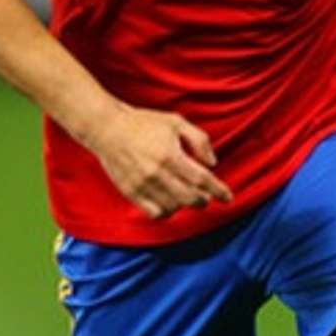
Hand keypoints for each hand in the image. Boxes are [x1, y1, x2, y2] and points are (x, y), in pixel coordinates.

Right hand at [82, 103, 232, 218]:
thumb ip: (199, 140)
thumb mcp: (176, 122)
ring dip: (185, 205)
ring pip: (174, 208)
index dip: (218, 191)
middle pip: (190, 198)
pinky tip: (169, 203)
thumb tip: (212, 164)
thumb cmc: (144, 123)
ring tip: (186, 195)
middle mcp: (157, 174)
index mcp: (171, 156)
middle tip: (206, 196)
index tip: (228, 197)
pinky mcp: (131, 193)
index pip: (202, 180)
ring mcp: (143, 186)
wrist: (107, 128)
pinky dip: (167, 212)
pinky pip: (154, 213)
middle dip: (204, 200)